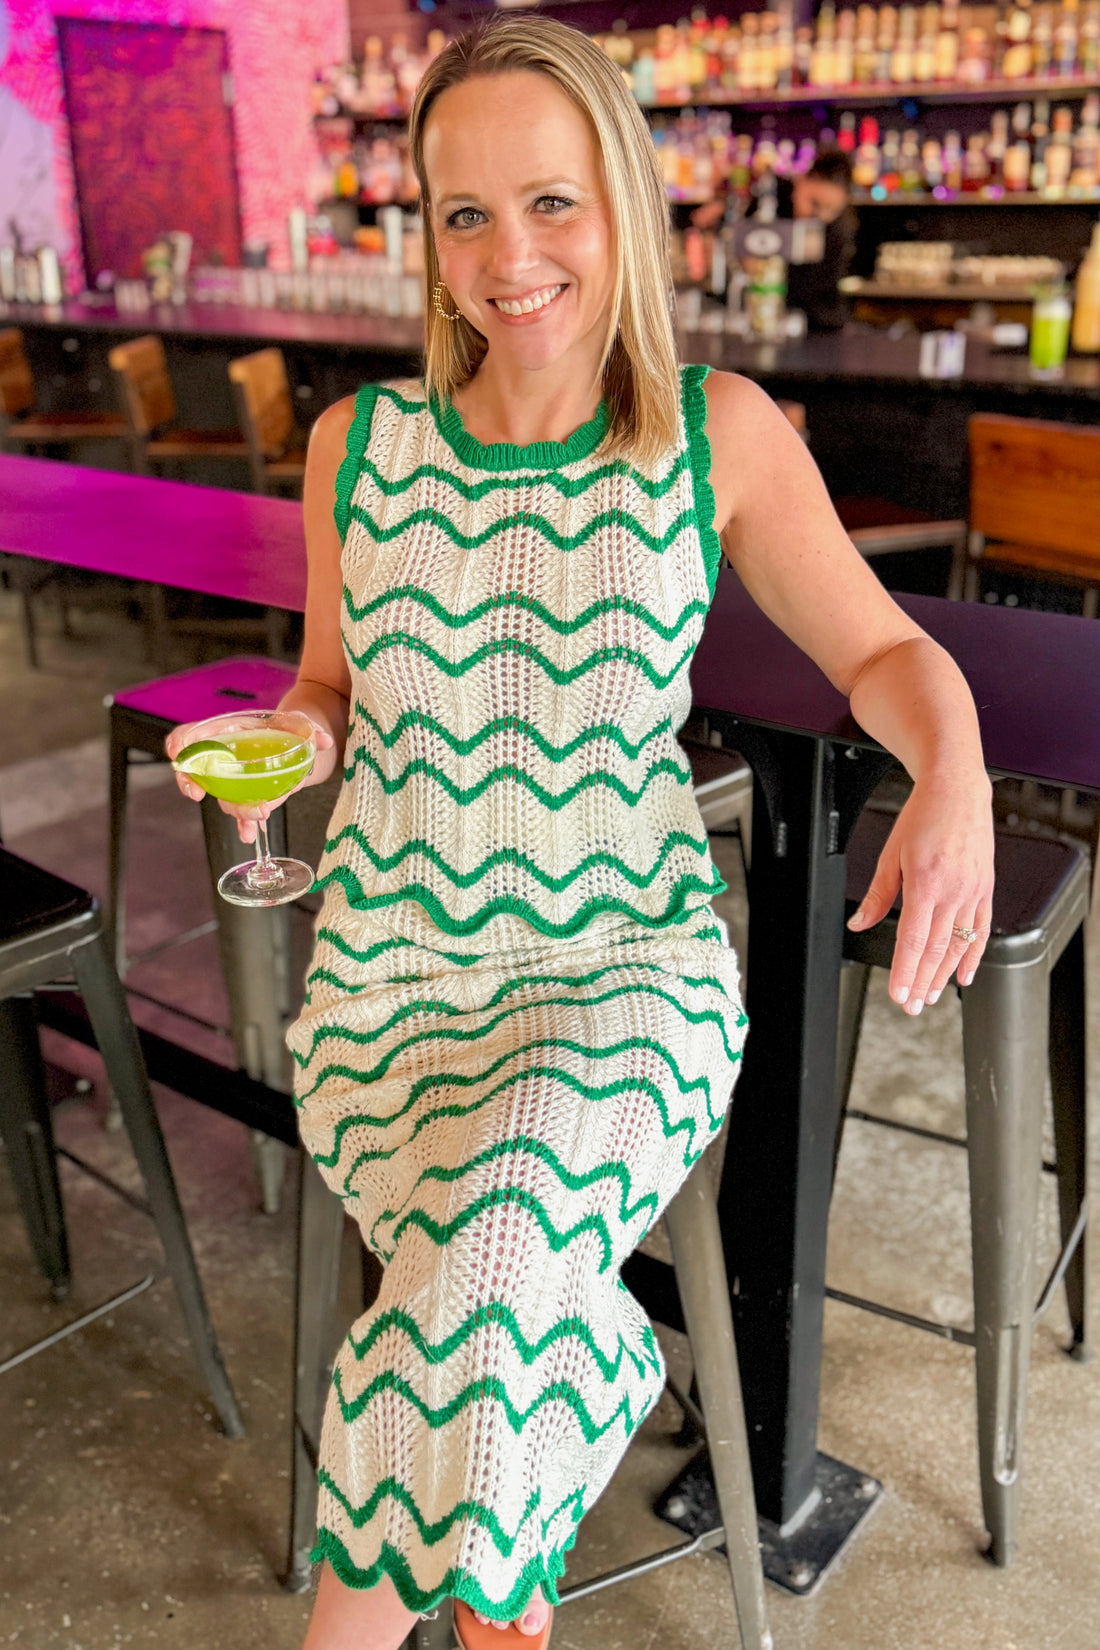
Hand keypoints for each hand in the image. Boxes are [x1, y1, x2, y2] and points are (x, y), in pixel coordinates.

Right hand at [164, 716, 334, 844]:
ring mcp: (234, 778)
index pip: (192, 733)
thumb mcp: (301, 723)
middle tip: (200, 795)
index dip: (179, 742)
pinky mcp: (247, 795)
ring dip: (233, 809)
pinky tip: (251, 833)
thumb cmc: (292, 727)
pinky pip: (240, 810)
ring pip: (221, 796)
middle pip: (197, 769)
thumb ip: (311, 729)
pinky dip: (244, 823)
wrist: (303, 744)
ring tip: (253, 819)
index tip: (178, 755)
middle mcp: (226, 755)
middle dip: (192, 783)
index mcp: (230, 730)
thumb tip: (324, 740)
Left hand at [847, 776, 993, 1014]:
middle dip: (922, 982)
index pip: (913, 941)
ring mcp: (973, 892)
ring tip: (931, 996)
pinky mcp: (985, 889)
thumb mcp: (891, 854)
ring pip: (959, 944)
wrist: (957, 791)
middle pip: (936, 950)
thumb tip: (859, 922)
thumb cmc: (923, 816)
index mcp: (925, 884)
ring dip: (944, 975)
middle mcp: (953, 891)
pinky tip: (966, 975)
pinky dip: (974, 956)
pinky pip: (982, 930)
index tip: (898, 995)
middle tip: (912, 1006)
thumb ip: (877, 895)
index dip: (905, 973)